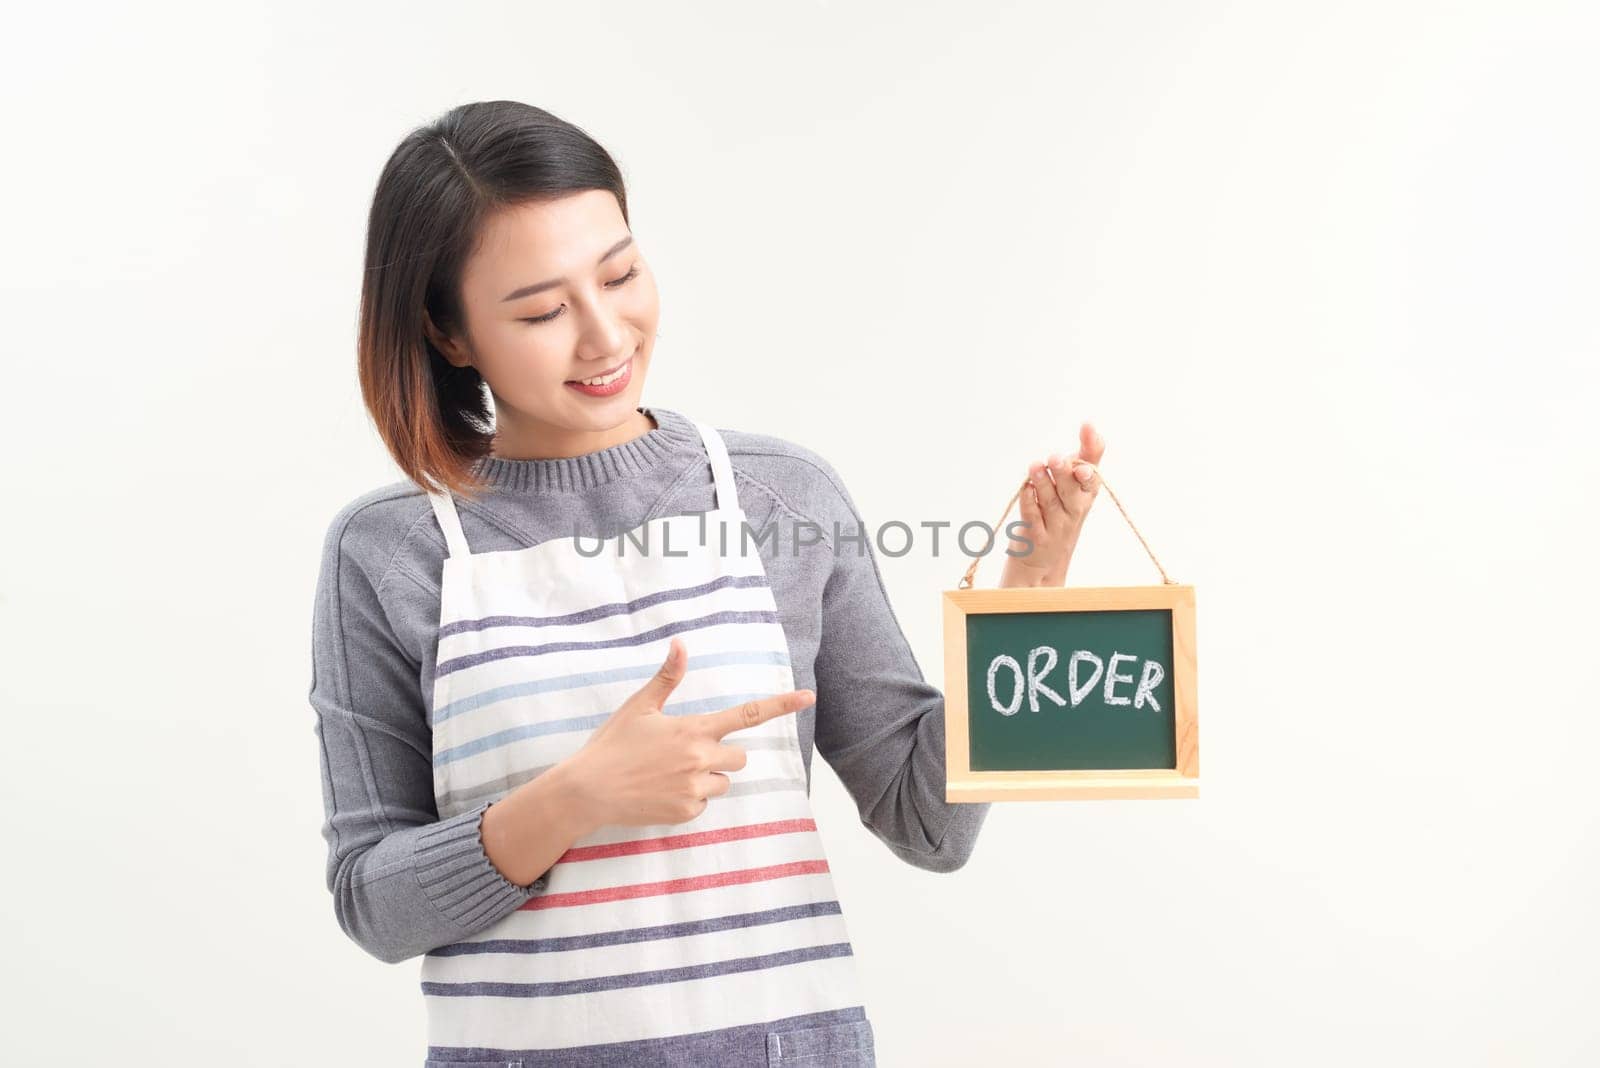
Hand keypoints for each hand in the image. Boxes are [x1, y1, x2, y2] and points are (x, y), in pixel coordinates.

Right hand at [562, 637, 813, 829]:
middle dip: (722, 755)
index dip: (782, 705)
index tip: (808, 697)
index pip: (747, 715)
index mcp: (693, 729)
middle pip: (740, 757)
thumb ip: (667, 678)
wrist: (587, 791)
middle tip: (688, 753)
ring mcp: (695, 788)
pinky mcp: (686, 812)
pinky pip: (704, 803)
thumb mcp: (639, 707)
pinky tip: (662, 791)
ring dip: (707, 778)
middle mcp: (700, 759)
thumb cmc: (612, 745)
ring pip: (723, 782)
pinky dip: (690, 798)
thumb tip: (681, 644)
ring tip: (669, 774)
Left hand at [997, 421, 1105, 587]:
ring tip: (1035, 465)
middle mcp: (1074, 511)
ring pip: (1050, 502)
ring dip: (1043, 483)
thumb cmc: (1062, 512)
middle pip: (1072, 492)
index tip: (1084, 450)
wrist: (1044, 560)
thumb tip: (1090, 425)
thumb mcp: (1077, 486)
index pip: (1092, 478)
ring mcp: (1055, 525)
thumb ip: (1085, 455)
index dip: (1089, 463)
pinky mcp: (1036, 535)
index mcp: (1086, 495)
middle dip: (1064, 474)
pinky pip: (1032, 516)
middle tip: (1055, 458)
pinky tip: (1026, 488)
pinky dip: (1029, 501)